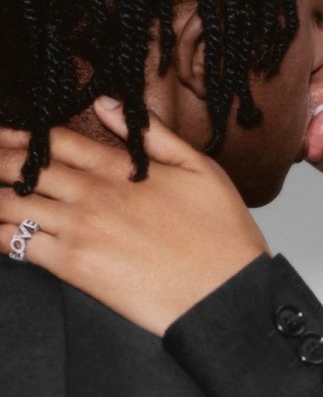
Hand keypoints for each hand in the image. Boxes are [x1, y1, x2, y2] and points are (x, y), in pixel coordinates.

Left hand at [0, 99, 268, 335]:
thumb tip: (110, 103)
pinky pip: (18, 246)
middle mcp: (93, 194)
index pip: (57, 142)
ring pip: (13, 204)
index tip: (2, 132)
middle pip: (25, 168)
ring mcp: (80, 230)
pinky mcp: (75, 267)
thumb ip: (153, 134)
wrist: (225, 292)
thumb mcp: (199, 167)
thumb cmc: (221, 231)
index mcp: (121, 168)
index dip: (22, 135)